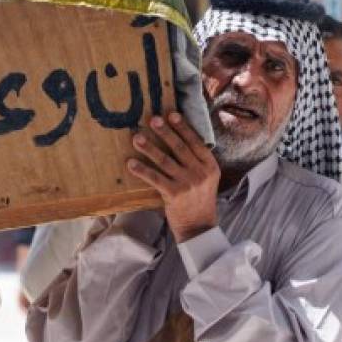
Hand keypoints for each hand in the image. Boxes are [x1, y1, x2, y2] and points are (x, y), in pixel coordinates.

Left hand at [128, 113, 219, 242]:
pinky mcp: (174, 194)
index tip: (171, 114)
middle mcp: (200, 172)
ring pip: (165, 161)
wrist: (199, 227)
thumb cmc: (199, 200)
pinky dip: (142, 170)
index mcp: (210, 166)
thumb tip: (177, 138)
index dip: (183, 127)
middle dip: (165, 132)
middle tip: (152, 119)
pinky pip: (155, 178)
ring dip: (148, 148)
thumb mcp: (206, 178)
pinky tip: (131, 163)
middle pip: (179, 148)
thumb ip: (196, 161)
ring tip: (136, 138)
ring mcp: (187, 183)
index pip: (196, 142)